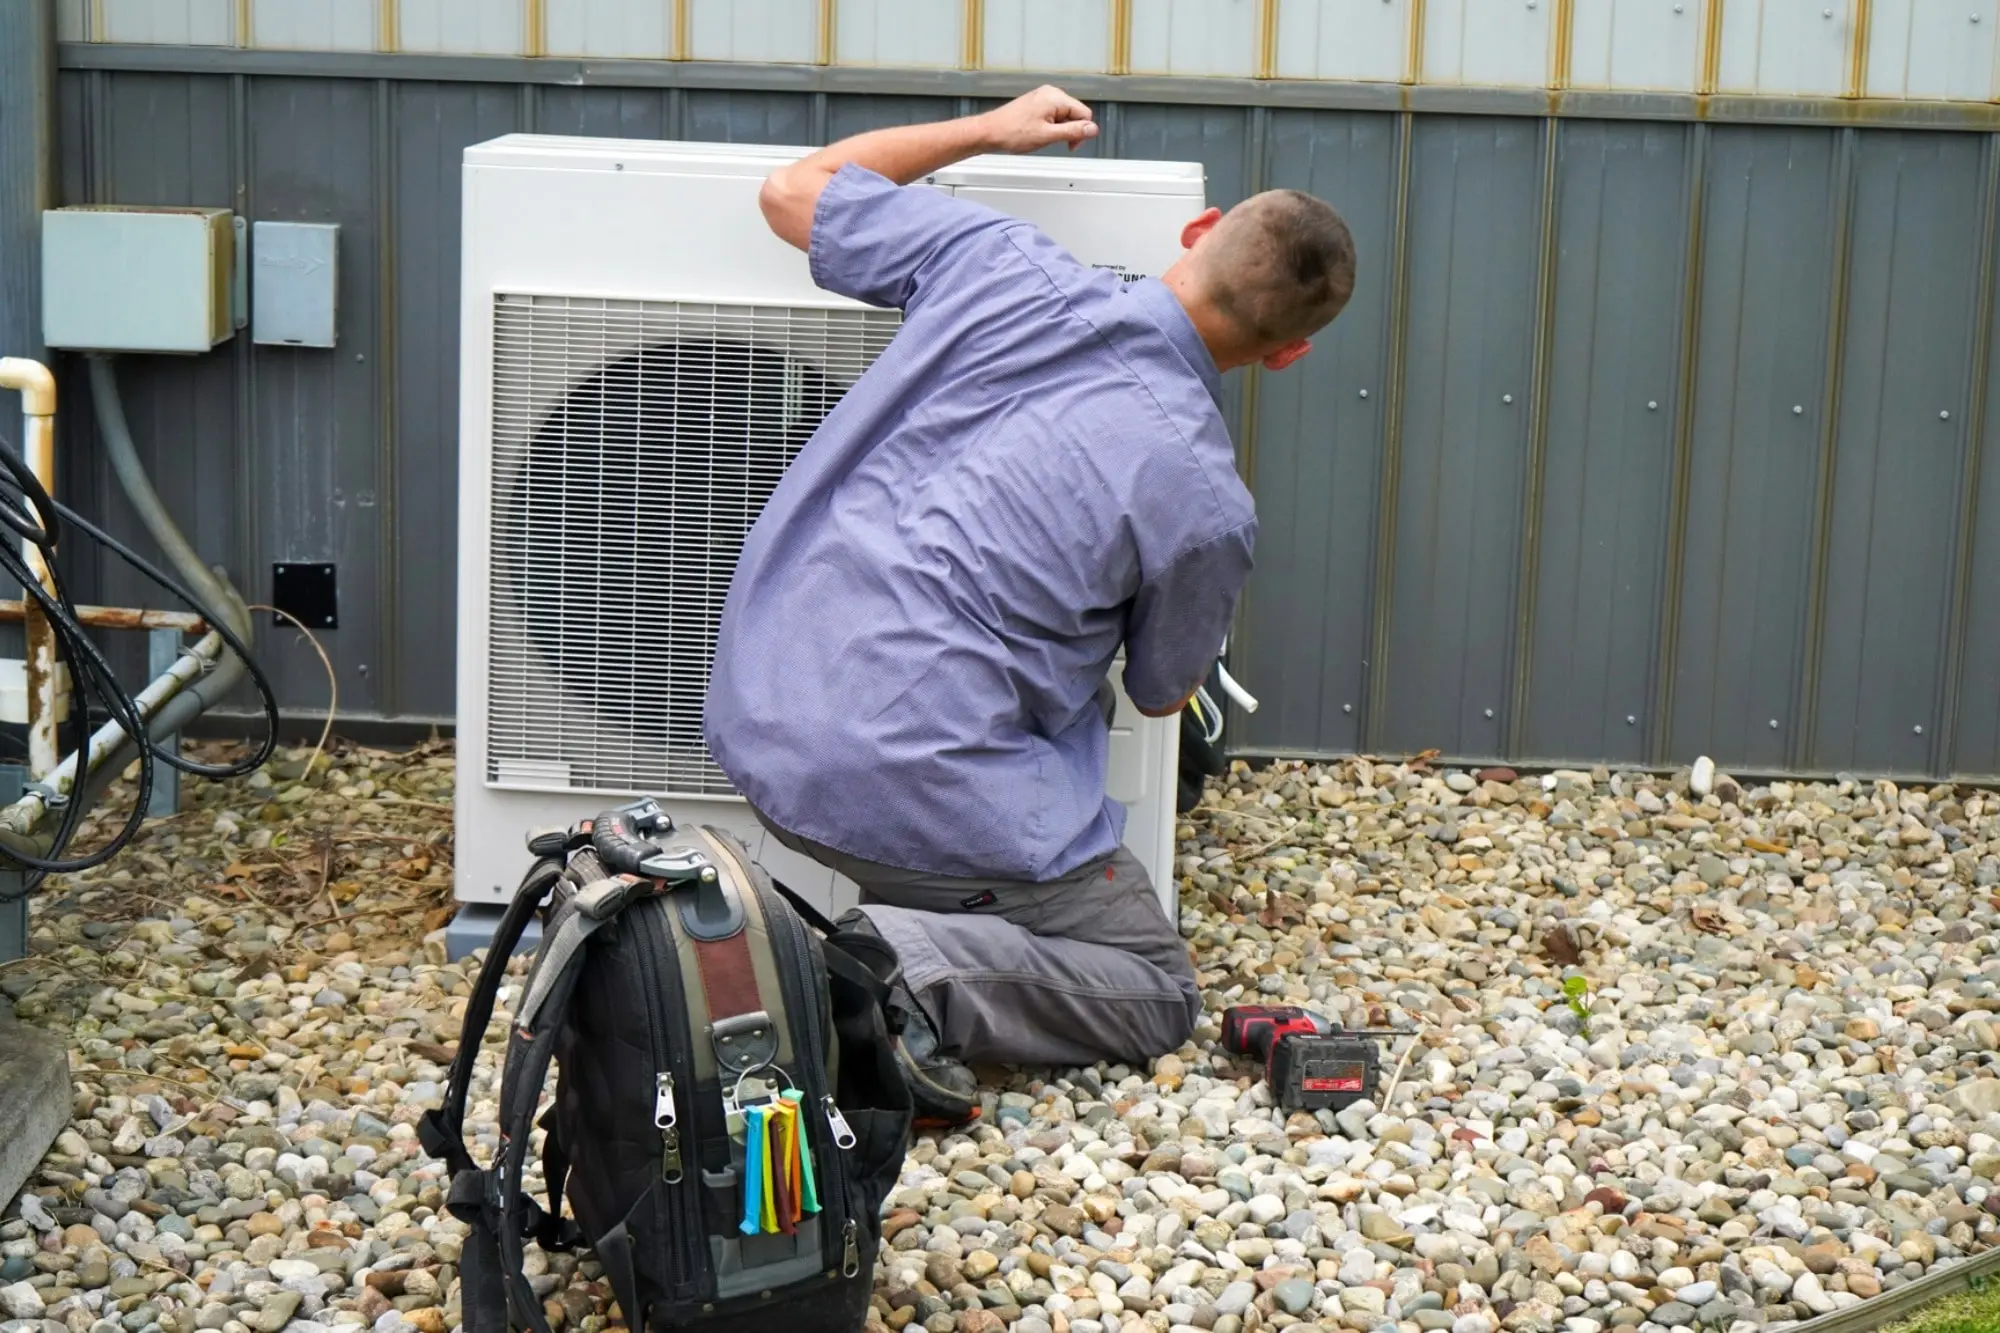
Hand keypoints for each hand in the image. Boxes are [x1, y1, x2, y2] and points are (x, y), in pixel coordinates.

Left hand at [979, 85, 1098, 154]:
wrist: (990, 132)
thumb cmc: (1012, 132)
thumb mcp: (1048, 135)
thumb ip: (1073, 132)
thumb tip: (1093, 129)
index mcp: (1055, 97)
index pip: (1084, 114)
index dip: (1080, 132)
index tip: (1070, 145)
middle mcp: (1050, 93)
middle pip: (1075, 113)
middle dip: (1069, 131)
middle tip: (1055, 142)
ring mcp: (1042, 97)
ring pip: (1064, 116)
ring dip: (1059, 130)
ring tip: (1042, 137)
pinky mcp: (1036, 103)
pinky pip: (1053, 115)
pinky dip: (1050, 126)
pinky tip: (1038, 133)